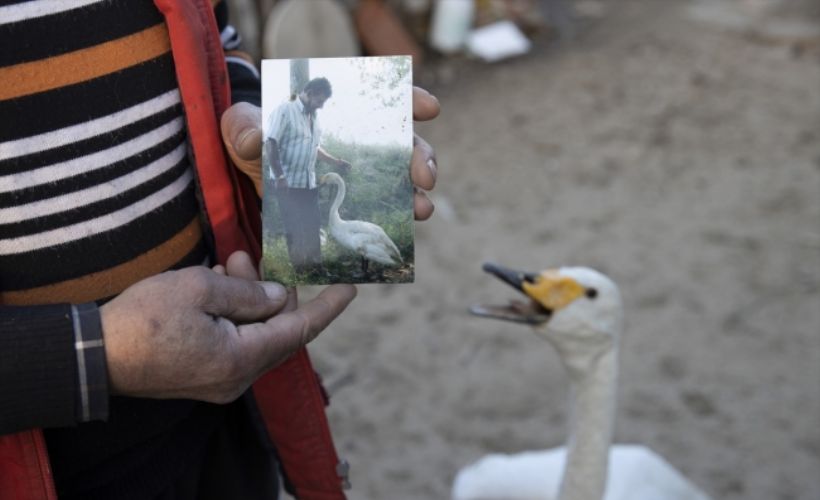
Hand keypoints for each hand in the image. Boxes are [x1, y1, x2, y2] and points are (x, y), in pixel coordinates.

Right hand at [100, 252, 356, 402]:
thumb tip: (277, 296)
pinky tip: (217, 286)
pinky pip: (235, 343)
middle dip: (271, 291)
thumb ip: (246, 292)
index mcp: (241, 358)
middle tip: (248, 258)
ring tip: (227, 263)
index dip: (326, 307)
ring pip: (255, 334)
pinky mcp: (204, 377)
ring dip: (248, 299)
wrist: (93, 355)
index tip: (349, 288)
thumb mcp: (199, 288)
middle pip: (276, 331)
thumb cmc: (143, 319)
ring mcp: (220, 381)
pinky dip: (234, 315)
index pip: (299, 330)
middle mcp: (237, 377)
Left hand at [221, 87, 440, 219]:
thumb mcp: (240, 127)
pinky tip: (408, 226)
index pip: (382, 101)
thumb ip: (244, 129)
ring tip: (422, 209)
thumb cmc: (249, 137)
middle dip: (422, 157)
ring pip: (402, 178)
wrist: (245, 170)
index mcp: (340, 112)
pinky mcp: (352, 201)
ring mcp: (360, 173)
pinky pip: (383, 207)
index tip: (428, 108)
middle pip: (404, 143)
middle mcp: (360, 140)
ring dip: (417, 194)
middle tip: (425, 177)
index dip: (410, 100)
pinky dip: (399, 215)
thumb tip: (254, 141)